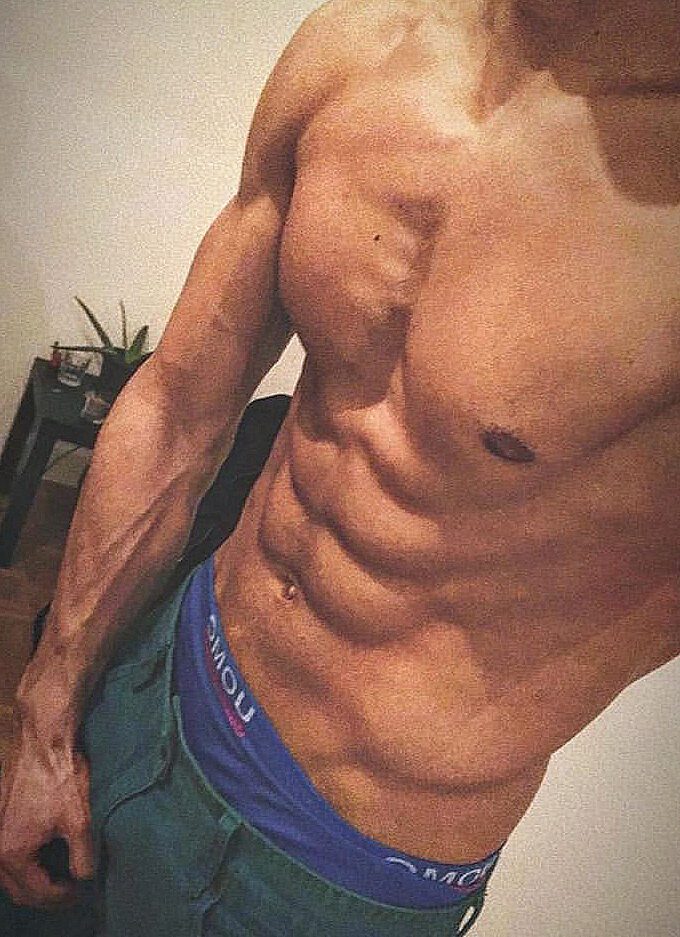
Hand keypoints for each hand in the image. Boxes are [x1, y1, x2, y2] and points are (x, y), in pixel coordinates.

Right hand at [0, 713, 92, 906]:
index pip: (38, 893)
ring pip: (12, 873)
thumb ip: (83, 857)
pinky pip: (9, 853)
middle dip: (48, 895)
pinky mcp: (0, 818)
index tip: (84, 892)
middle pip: (20, 890)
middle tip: (73, 891)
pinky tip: (47, 853)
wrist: (43, 739)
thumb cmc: (60, 775)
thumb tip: (85, 878)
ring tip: (62, 875)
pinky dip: (27, 861)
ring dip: (35, 880)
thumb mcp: (80, 820)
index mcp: (13, 853)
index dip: (65, 898)